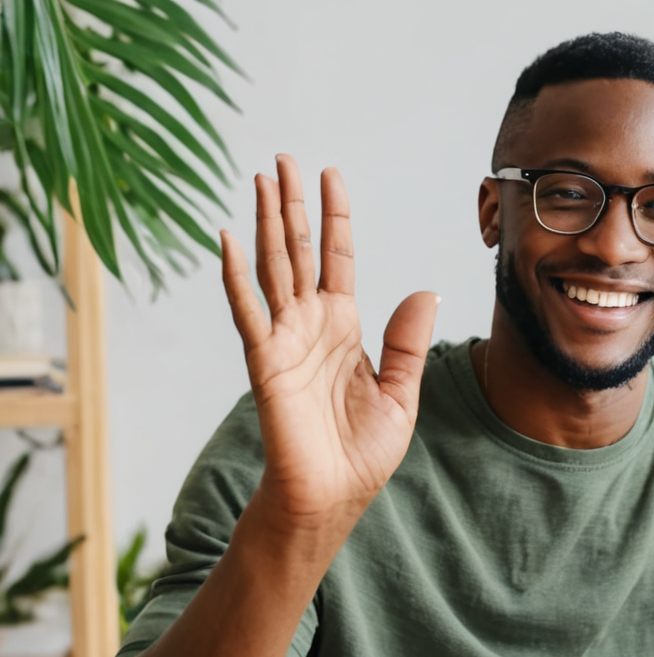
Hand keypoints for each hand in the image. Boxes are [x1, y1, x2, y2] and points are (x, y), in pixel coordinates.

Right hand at [221, 156, 438, 535]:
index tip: (330, 174)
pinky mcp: (265, 361)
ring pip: (273, 267)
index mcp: (343, 326)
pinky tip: (226, 239)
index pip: (336, 257)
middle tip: (283, 159)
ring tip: (259, 178)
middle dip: (291, 204)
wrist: (332, 497)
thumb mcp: (400, 392)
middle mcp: (309, 324)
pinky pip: (248, 311)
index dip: (334, 216)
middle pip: (298, 250)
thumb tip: (425, 291)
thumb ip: (406, 341)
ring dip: (266, 223)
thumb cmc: (361, 452)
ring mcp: (284, 339)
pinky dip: (235, 276)